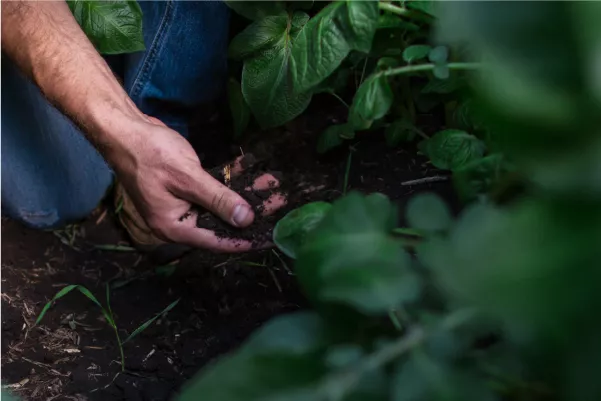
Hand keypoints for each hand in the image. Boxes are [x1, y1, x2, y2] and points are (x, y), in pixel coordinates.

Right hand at [108, 115, 285, 251]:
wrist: (125, 130)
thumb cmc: (151, 155)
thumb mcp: (187, 178)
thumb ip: (218, 200)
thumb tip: (245, 220)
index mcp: (175, 227)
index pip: (216, 240)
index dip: (243, 240)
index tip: (268, 239)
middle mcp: (179, 220)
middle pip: (221, 221)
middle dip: (251, 211)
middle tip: (279, 204)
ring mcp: (181, 204)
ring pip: (220, 204)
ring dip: (244, 193)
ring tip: (273, 186)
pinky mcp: (185, 188)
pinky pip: (212, 189)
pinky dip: (230, 181)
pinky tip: (252, 172)